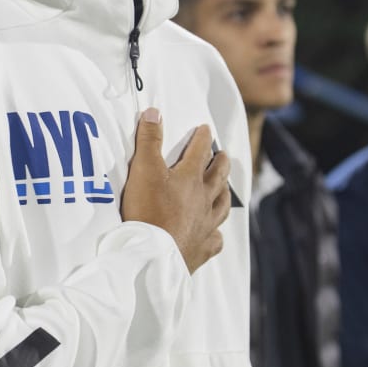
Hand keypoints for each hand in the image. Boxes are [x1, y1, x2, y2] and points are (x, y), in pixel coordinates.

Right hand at [120, 108, 231, 273]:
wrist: (153, 254)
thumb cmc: (148, 209)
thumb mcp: (143, 169)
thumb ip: (149, 140)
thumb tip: (154, 112)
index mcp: (191, 178)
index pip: (200, 151)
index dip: (203, 137)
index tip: (206, 129)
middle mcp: (204, 199)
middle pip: (218, 176)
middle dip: (220, 163)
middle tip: (223, 155)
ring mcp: (206, 225)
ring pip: (221, 205)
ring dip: (224, 193)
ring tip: (224, 188)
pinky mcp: (202, 248)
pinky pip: (215, 239)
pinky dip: (216, 234)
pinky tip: (215, 233)